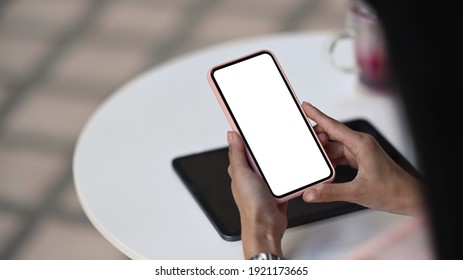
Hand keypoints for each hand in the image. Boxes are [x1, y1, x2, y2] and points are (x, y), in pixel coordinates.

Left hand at [227, 131, 286, 258]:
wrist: (266, 227)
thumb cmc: (251, 205)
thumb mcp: (241, 174)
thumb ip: (236, 154)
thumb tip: (231, 134)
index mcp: (241, 169)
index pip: (243, 147)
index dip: (248, 136)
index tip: (256, 123)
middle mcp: (252, 175)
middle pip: (261, 154)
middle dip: (268, 145)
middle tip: (277, 133)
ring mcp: (266, 182)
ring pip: (275, 164)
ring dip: (280, 158)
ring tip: (288, 147)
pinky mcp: (278, 190)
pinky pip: (285, 177)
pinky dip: (290, 172)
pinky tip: (295, 166)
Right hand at [301, 102, 422, 215]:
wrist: (408, 197)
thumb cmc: (392, 190)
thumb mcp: (357, 192)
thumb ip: (331, 192)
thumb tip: (311, 193)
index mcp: (361, 144)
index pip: (333, 126)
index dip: (317, 115)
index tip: (305, 107)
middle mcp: (361, 144)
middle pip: (332, 135)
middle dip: (317, 139)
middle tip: (303, 145)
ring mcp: (360, 151)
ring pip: (334, 146)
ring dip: (323, 153)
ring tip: (312, 161)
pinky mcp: (360, 159)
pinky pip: (340, 155)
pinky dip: (330, 160)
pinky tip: (324, 168)